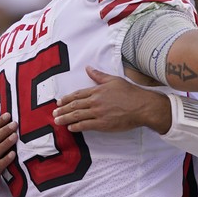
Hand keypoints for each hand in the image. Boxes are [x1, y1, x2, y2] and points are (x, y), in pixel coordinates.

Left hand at [53, 67, 170, 133]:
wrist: (142, 106)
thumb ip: (99, 75)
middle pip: (75, 105)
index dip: (67, 98)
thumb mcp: (114, 80)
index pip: (78, 94)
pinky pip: (86, 125)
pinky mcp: (103, 124)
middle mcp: (96, 101)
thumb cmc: (131, 93)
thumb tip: (88, 68)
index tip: (59, 102)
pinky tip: (71, 128)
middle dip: (63, 109)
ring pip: (77, 115)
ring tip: (57, 121)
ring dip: (66, 119)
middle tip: (54, 113)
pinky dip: (77, 127)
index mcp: (98, 90)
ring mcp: (99, 113)